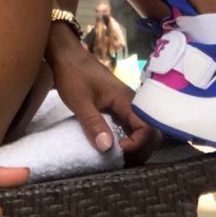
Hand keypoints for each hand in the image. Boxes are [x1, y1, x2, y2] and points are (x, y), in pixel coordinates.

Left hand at [46, 28, 159, 166]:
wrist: (65, 54)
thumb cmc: (72, 74)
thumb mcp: (80, 101)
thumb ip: (94, 123)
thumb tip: (107, 148)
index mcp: (126, 99)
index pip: (147, 128)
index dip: (137, 144)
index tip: (118, 152)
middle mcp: (130, 102)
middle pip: (150, 131)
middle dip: (141, 149)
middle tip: (122, 162)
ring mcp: (124, 104)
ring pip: (140, 129)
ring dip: (135, 146)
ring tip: (119, 159)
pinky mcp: (116, 106)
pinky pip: (129, 126)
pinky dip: (126, 139)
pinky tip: (114, 148)